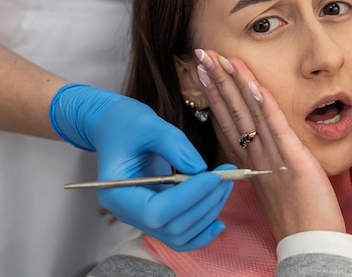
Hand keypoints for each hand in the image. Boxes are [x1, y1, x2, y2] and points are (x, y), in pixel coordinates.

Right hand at [49, 84, 233, 250]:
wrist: (116, 127)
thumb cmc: (127, 124)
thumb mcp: (148, 124)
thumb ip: (173, 145)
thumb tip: (200, 169)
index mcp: (117, 193)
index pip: (156, 211)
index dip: (189, 197)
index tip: (214, 176)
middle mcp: (128, 212)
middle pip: (172, 226)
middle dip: (205, 202)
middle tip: (226, 176)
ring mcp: (143, 216)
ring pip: (180, 234)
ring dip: (208, 212)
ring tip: (225, 183)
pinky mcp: (158, 214)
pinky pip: (181, 234)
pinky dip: (201, 230)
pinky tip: (219, 220)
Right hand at [196, 50, 344, 240]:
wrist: (309, 241)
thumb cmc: (297, 214)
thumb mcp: (274, 183)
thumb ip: (265, 161)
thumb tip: (260, 147)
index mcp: (251, 160)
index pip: (228, 119)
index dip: (216, 93)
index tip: (206, 71)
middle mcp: (255, 155)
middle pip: (231, 111)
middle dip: (217, 80)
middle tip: (202, 54)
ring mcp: (271, 156)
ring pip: (248, 113)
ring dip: (233, 83)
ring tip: (220, 59)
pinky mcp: (292, 159)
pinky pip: (276, 127)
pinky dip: (264, 104)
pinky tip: (254, 84)